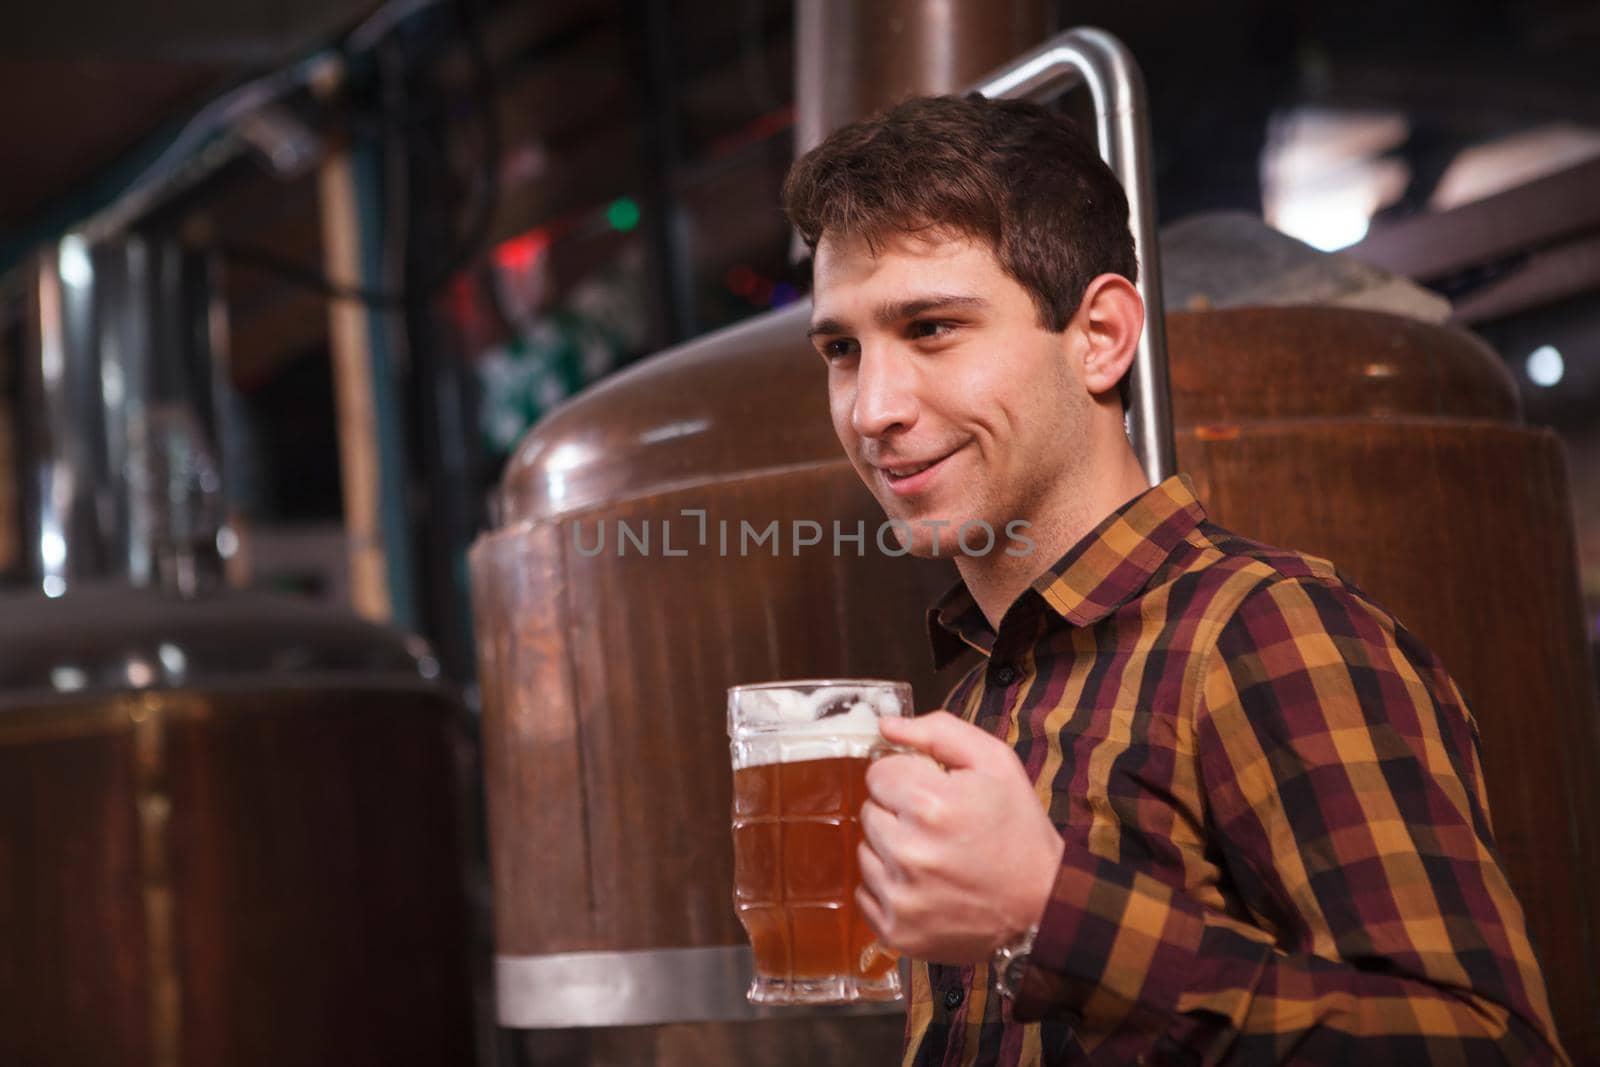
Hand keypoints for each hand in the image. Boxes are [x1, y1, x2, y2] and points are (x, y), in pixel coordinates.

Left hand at [858, 711, 1064, 963]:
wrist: (1042, 904)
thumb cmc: (1017, 828)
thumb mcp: (995, 762)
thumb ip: (938, 732)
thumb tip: (886, 725)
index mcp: (929, 804)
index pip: (877, 773)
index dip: (906, 778)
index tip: (931, 792)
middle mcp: (907, 852)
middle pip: (868, 811)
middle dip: (898, 812)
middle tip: (937, 826)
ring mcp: (899, 897)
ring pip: (864, 852)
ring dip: (890, 849)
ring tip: (933, 856)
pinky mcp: (896, 930)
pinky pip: (865, 893)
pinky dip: (888, 887)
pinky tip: (923, 885)